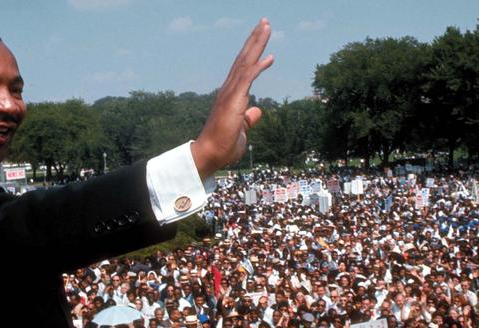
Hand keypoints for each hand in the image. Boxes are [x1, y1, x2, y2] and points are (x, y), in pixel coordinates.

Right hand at [191, 18, 273, 177]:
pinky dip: (258, 66)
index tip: (261, 36)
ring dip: (256, 44)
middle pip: (244, 58)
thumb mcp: (241, 129)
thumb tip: (257, 110)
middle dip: (255, 39)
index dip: (252, 51)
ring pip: (245, 63)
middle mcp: (228, 90)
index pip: (243, 67)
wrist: (209, 155)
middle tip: (264, 21)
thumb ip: (248, 118)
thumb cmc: (222, 146)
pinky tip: (269, 57)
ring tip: (266, 27)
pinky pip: (247, 79)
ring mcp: (229, 94)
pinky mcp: (233, 101)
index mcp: (230, 95)